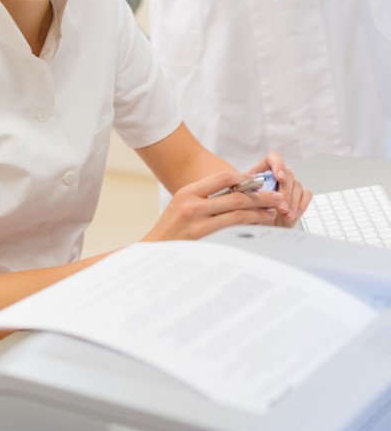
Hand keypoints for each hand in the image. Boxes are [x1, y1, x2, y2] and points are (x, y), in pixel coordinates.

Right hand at [142, 170, 281, 241]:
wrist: (153, 253)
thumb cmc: (170, 231)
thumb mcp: (181, 205)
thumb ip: (203, 198)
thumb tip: (236, 192)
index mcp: (187, 192)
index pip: (222, 177)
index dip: (244, 178)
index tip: (258, 181)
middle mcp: (193, 205)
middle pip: (236, 196)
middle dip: (260, 196)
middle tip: (277, 197)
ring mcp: (199, 224)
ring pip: (238, 214)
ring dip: (259, 213)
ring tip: (271, 214)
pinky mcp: (205, 241)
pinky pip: (234, 232)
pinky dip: (248, 228)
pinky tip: (258, 229)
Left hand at [248, 152, 311, 227]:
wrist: (261, 225)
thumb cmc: (252, 211)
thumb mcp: (246, 201)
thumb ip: (251, 194)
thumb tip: (258, 192)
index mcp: (263, 170)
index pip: (273, 158)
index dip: (278, 164)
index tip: (279, 178)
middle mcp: (279, 175)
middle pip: (288, 174)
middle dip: (285, 192)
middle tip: (281, 207)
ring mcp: (291, 185)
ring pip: (297, 185)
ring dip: (292, 202)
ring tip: (285, 215)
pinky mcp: (301, 195)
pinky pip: (306, 195)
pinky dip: (300, 205)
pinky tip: (292, 215)